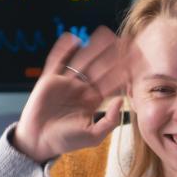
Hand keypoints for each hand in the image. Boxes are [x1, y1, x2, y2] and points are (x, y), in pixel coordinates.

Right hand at [14, 26, 130, 162]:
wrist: (39, 141)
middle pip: (100, 67)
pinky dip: (63, 49)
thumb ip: (110, 121)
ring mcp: (65, 82)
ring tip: (105, 34)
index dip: (124, 70)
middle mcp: (81, 88)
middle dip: (113, 55)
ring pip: (82, 61)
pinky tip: (73, 38)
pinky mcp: (49, 80)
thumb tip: (120, 101)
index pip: (111, 82)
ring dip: (93, 47)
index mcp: (93, 100)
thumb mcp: (93, 136)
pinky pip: (57, 61)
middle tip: (126, 41)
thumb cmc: (66, 141)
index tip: (137, 60)